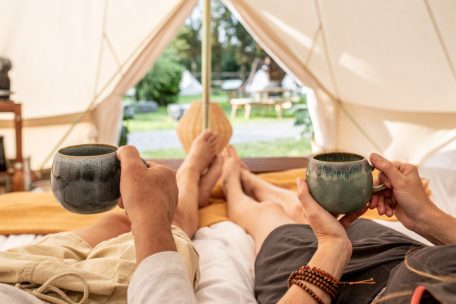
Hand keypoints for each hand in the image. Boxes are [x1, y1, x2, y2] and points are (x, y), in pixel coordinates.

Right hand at [117, 145, 178, 261]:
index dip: (129, 173)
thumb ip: (127, 153)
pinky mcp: (165, 214)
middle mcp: (172, 185)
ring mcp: (170, 201)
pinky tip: (133, 215)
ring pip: (144, 196)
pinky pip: (148, 208)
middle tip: (122, 197)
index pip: (143, 166)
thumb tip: (124, 150)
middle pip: (143, 182)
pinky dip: (138, 210)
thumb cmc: (141, 197)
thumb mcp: (131, 169)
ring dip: (132, 200)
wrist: (150, 227)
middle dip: (129, 189)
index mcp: (167, 172)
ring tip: (127, 207)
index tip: (123, 182)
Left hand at [297, 178, 366, 245]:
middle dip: (334, 190)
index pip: (312, 193)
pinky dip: (356, 211)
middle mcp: (320, 214)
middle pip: (326, 199)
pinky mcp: (341, 227)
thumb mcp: (312, 209)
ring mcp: (330, 221)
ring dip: (347, 200)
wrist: (337, 248)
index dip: (316, 183)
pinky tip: (365, 204)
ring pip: (340, 207)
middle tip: (343, 180)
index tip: (324, 173)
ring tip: (356, 191)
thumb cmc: (324, 228)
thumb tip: (299, 179)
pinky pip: (349, 216)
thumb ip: (304, 195)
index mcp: (312, 209)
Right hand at [369, 153, 435, 231]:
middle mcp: (399, 178)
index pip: (383, 168)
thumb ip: (385, 167)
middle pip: (379, 182)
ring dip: (379, 203)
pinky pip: (381, 200)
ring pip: (378, 192)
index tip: (388, 187)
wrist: (421, 220)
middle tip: (376, 203)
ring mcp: (395, 189)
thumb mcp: (399, 181)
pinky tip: (387, 212)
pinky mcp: (392, 199)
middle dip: (377, 194)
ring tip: (382, 210)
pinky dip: (383, 207)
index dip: (382, 179)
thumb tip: (372, 155)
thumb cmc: (415, 200)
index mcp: (403, 170)